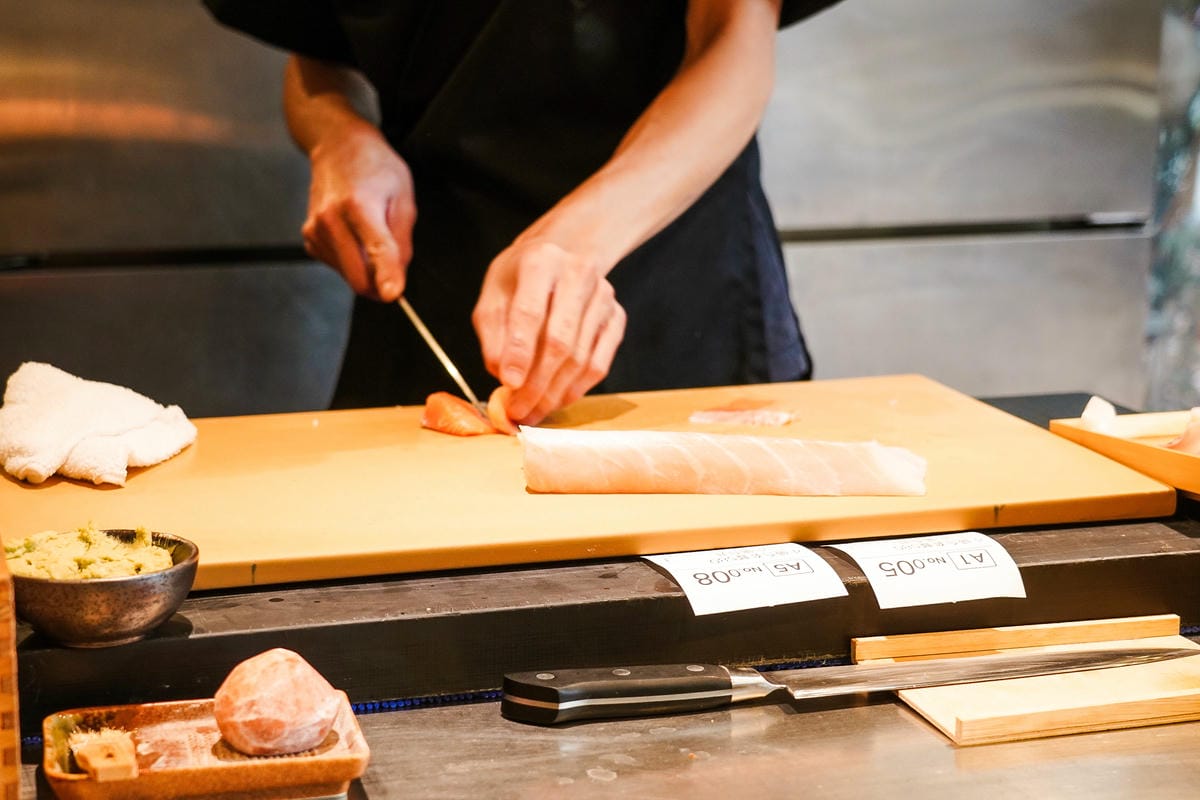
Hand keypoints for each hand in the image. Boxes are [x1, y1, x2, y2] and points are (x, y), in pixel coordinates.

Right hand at [301, 128, 415, 301]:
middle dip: (380, 284)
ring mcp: (316, 229)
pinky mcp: (309, 237)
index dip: (388, 276)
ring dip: (366, 269)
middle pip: (358, 277)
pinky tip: (355, 235)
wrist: (339, 147)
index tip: (393, 295)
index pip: (376, 250)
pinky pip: (337, 266)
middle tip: (394, 271)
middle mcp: (331, 219)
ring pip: (349, 276)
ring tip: (371, 234)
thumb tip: (396, 281)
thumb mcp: (403, 198)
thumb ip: (402, 242)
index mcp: (359, 205)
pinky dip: (351, 261)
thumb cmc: (375, 168)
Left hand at [473, 241, 625, 423]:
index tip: (508, 385)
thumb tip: (504, 378)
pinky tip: (557, 401)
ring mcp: (603, 296)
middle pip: (560, 341)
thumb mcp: (494, 296)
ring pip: (581, 358)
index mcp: (541, 261)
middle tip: (519, 411)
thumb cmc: (521, 279)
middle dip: (537, 384)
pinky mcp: (617, 317)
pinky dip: (577, 389)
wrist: (562, 254)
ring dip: (555, 393)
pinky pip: (600, 364)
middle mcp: (578, 274)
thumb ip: (494, 335)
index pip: (530, 313)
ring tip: (533, 412)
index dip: (519, 353)